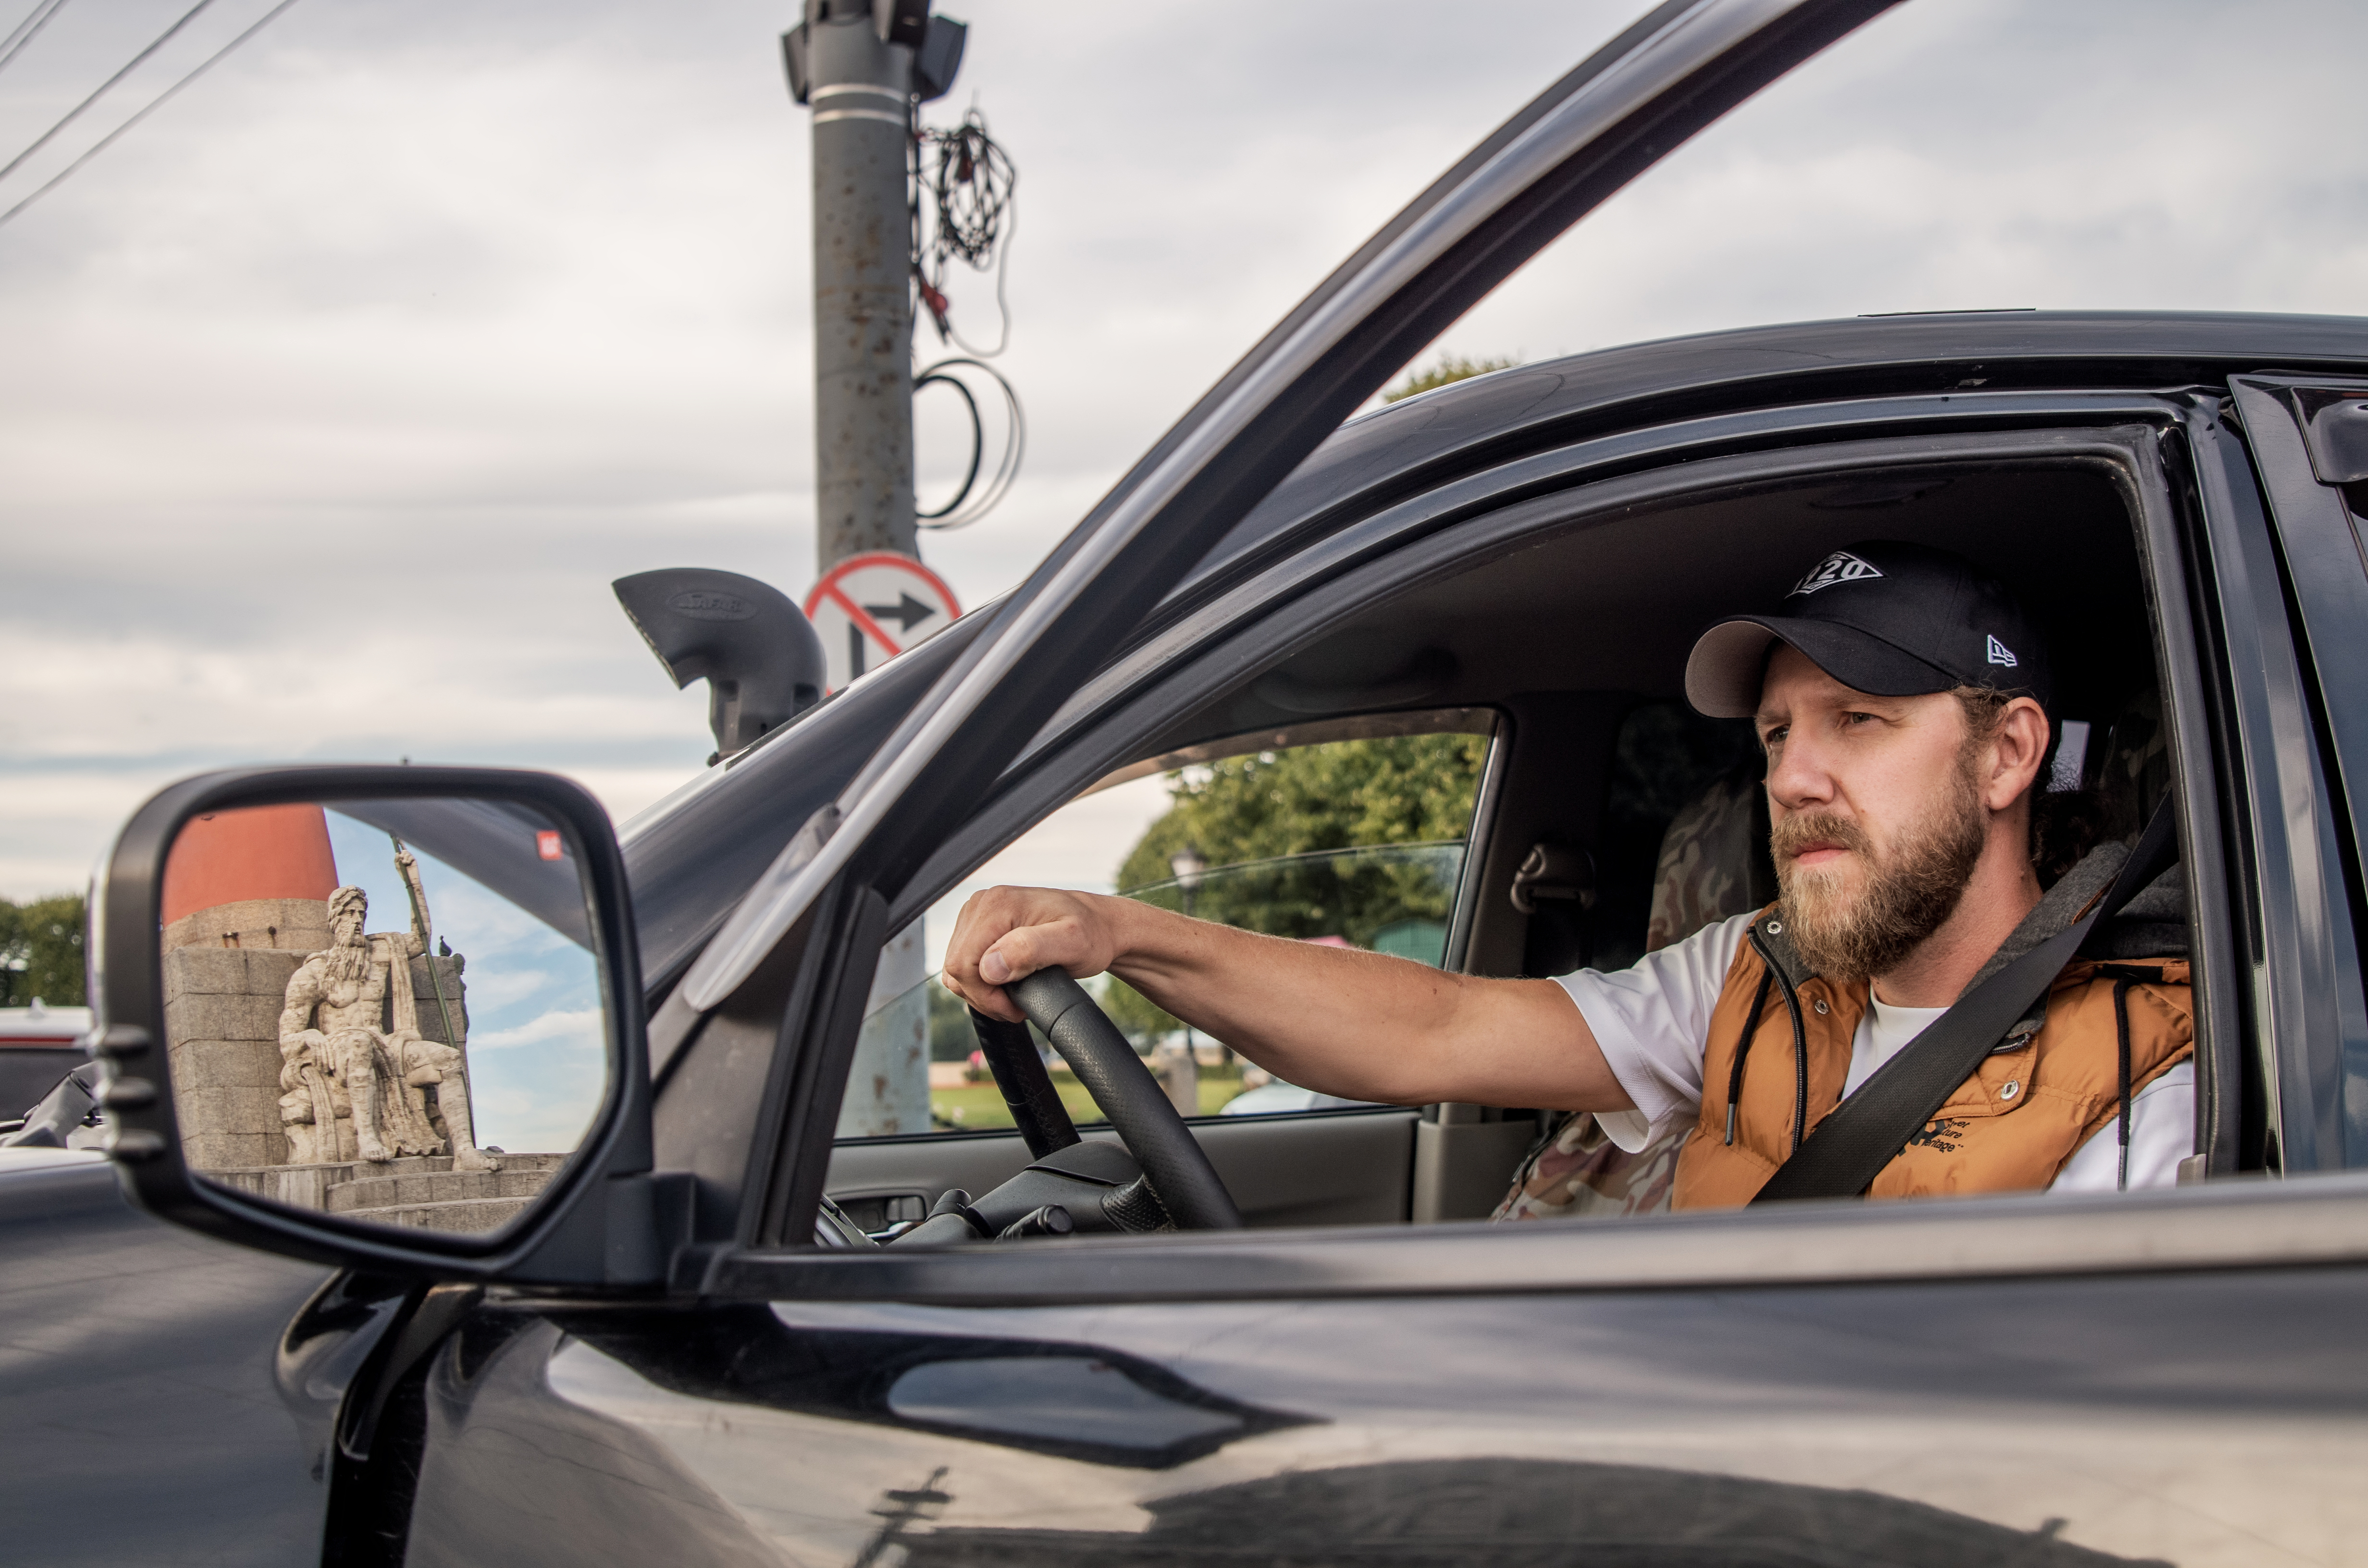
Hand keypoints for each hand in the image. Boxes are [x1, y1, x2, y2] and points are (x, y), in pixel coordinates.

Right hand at [942, 886, 1125, 1022]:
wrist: (1099, 925)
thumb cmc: (1091, 934)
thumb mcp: (1072, 943)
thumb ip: (1030, 950)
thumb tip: (990, 966)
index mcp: (996, 905)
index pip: (962, 963)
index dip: (985, 995)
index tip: (1015, 1006)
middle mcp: (981, 904)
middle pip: (955, 966)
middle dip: (984, 996)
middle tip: (1016, 1005)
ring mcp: (978, 914)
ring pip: (956, 968)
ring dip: (982, 991)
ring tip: (1015, 994)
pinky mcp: (980, 926)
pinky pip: (964, 963)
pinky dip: (980, 981)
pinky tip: (1007, 983)